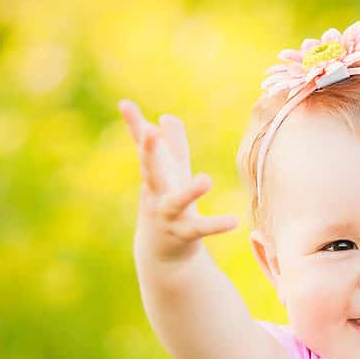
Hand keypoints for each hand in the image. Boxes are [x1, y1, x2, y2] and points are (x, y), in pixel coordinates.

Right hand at [119, 99, 237, 262]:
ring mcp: (168, 215)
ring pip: (177, 201)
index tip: (126, 104)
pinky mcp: (184, 234)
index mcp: (154, 176)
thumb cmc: (165, 205)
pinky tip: (234, 221)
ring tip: (206, 180)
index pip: (144, 148)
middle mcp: (157, 194)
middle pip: (150, 170)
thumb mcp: (170, 174)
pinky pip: (201, 229)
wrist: (160, 254)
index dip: (135, 125)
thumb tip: (167, 115)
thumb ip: (170, 145)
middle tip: (148, 132)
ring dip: (191, 192)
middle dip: (148, 151)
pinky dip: (216, 225)